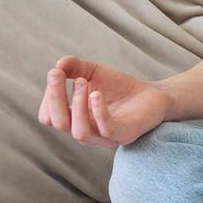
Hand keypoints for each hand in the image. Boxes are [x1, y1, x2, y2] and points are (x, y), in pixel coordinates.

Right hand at [37, 54, 172, 146]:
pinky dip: (98, 112)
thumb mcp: (93, 72)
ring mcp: (104, 137)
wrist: (153, 95)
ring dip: (76, 105)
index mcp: (74, 120)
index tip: (56, 73)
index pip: (49, 116)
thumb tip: (58, 65)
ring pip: (79, 132)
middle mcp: (86, 131)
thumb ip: (74, 67)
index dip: (49, 96)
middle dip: (56, 98)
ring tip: (82, 82)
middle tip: (59, 74)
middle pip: (59, 124)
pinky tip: (97, 94)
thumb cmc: (120, 87)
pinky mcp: (124, 135)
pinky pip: (106, 130)